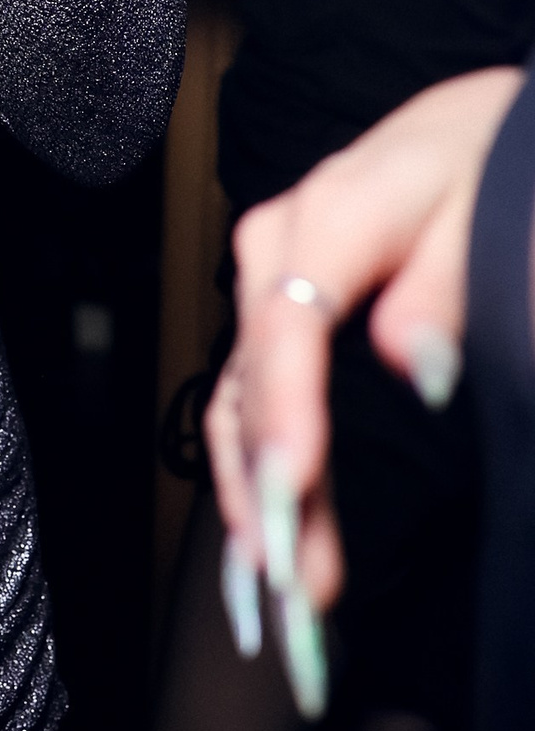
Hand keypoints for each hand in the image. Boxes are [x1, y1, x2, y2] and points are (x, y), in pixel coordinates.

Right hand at [205, 66, 520, 706]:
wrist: (471, 124)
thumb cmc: (487, 157)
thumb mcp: (492, 204)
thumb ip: (450, 283)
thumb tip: (411, 365)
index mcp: (327, 214)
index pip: (288, 327)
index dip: (288, 416)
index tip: (294, 492)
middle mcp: (275, 251)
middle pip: (250, 383)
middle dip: (265, 494)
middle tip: (295, 595)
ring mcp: (268, 286)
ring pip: (239, 407)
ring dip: (256, 507)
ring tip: (284, 607)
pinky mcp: (277, 316)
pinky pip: (252, 405)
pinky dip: (254, 482)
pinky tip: (268, 552)